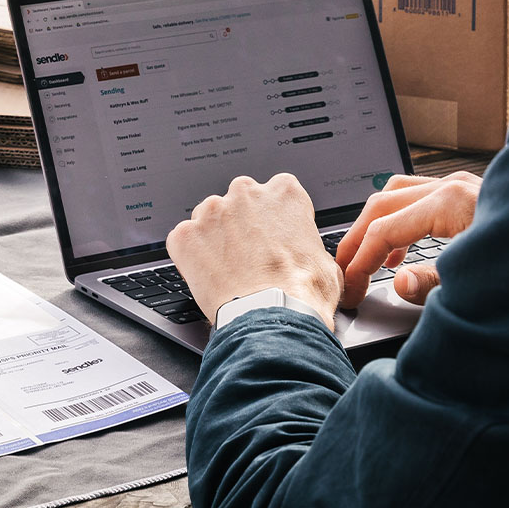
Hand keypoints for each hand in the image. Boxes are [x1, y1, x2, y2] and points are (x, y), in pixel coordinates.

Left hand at [166, 174, 343, 329]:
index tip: (274, 236)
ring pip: (208, 218)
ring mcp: (212, 212)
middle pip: (240, 200)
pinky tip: (206, 277)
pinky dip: (191, 257)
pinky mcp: (186, 235)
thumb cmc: (301, 290)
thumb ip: (309, 245)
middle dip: (242, 222)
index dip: (275, 218)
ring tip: (226, 269)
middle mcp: (246, 193)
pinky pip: (183, 241)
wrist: (271, 315)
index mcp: (284, 192)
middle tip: (249, 254)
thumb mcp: (325, 260)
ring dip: (215, 238)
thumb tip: (308, 258)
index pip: (276, 193)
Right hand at [335, 171, 481, 309]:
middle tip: (344, 273)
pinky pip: (420, 199)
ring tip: (364, 261)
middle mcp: (452, 186)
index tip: (353, 291)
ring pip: (398, 194)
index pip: (384, 230)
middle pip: (383, 204)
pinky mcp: (468, 195)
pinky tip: (397, 252)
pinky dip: (399, 221)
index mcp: (450, 203)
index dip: (360, 263)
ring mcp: (461, 186)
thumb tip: (399, 282)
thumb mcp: (479, 284)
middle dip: (357, 240)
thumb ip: (433, 284)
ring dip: (375, 226)